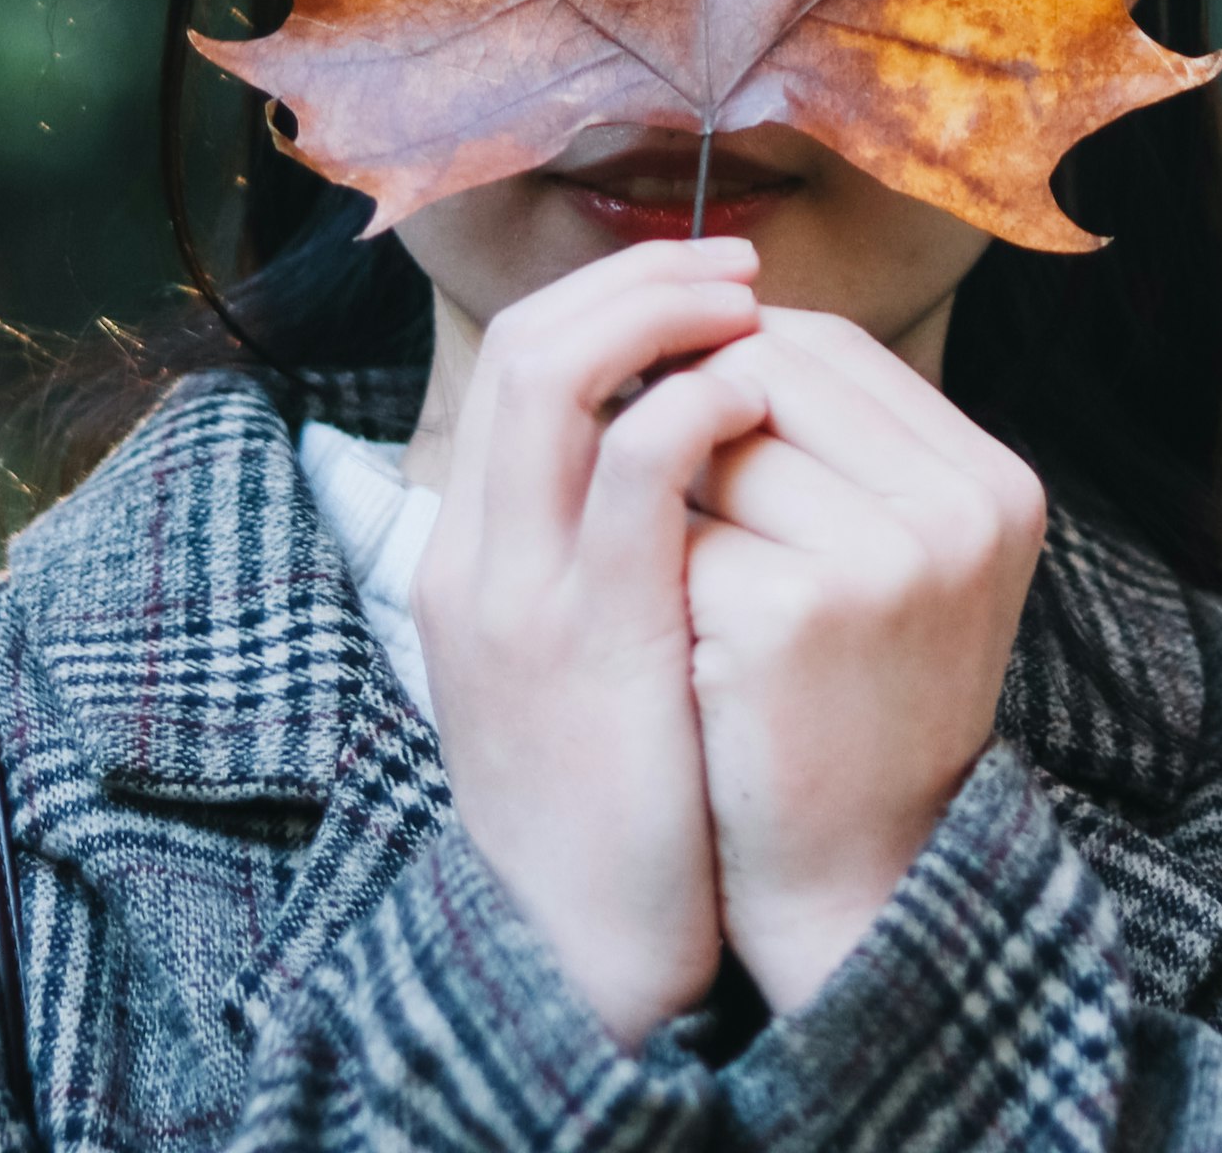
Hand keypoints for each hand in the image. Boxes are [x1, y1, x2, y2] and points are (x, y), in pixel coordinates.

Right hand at [414, 238, 767, 1046]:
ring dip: (663, 316)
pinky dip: (697, 405)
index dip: (607, 304)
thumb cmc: (612, 807)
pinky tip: (757, 399)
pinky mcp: (597, 633)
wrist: (587, 951)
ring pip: (560, 378)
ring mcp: (525, 592)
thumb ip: (590, 564)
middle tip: (736, 269)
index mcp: (464, 561)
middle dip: (636, 283)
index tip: (696, 290)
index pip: (514, 367)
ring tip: (750, 308)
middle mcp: (474, 558)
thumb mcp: (567, 668)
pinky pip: (639, 469)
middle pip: (526, 347)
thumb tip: (662, 459)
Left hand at [681, 310, 1047, 1012]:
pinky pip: (671, 526)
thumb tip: (714, 319)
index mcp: (993, 482)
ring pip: (707, 438)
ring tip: (670, 567)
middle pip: (766, 369)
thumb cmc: (855, 702)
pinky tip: (667, 633)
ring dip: (665, 492)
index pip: (831, 343)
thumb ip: (844, 443)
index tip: (685, 412)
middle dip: (694, 413)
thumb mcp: (903, 561)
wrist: (857, 875)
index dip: (737, 358)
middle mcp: (959, 508)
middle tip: (659, 491)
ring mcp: (884, 558)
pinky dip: (648, 569)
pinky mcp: (792, 610)